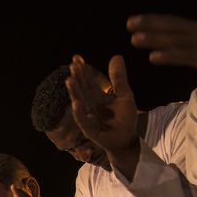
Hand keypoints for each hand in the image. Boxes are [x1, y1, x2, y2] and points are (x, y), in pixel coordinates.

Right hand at [66, 54, 139, 170]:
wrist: (126, 139)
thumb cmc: (125, 118)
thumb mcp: (125, 94)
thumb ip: (119, 78)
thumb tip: (116, 56)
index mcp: (97, 96)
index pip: (87, 81)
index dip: (83, 70)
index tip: (77, 57)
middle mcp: (89, 105)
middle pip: (81, 89)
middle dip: (77, 78)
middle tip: (72, 65)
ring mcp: (88, 117)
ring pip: (78, 102)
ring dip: (73, 92)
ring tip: (69, 80)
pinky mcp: (90, 129)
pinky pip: (82, 120)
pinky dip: (79, 112)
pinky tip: (76, 102)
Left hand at [128, 13, 196, 82]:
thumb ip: (191, 44)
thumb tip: (172, 45)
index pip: (172, 21)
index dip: (153, 20)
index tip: (134, 20)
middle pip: (171, 27)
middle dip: (149, 24)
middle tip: (129, 24)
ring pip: (175, 40)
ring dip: (154, 38)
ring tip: (134, 38)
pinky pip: (185, 57)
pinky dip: (168, 56)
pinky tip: (153, 57)